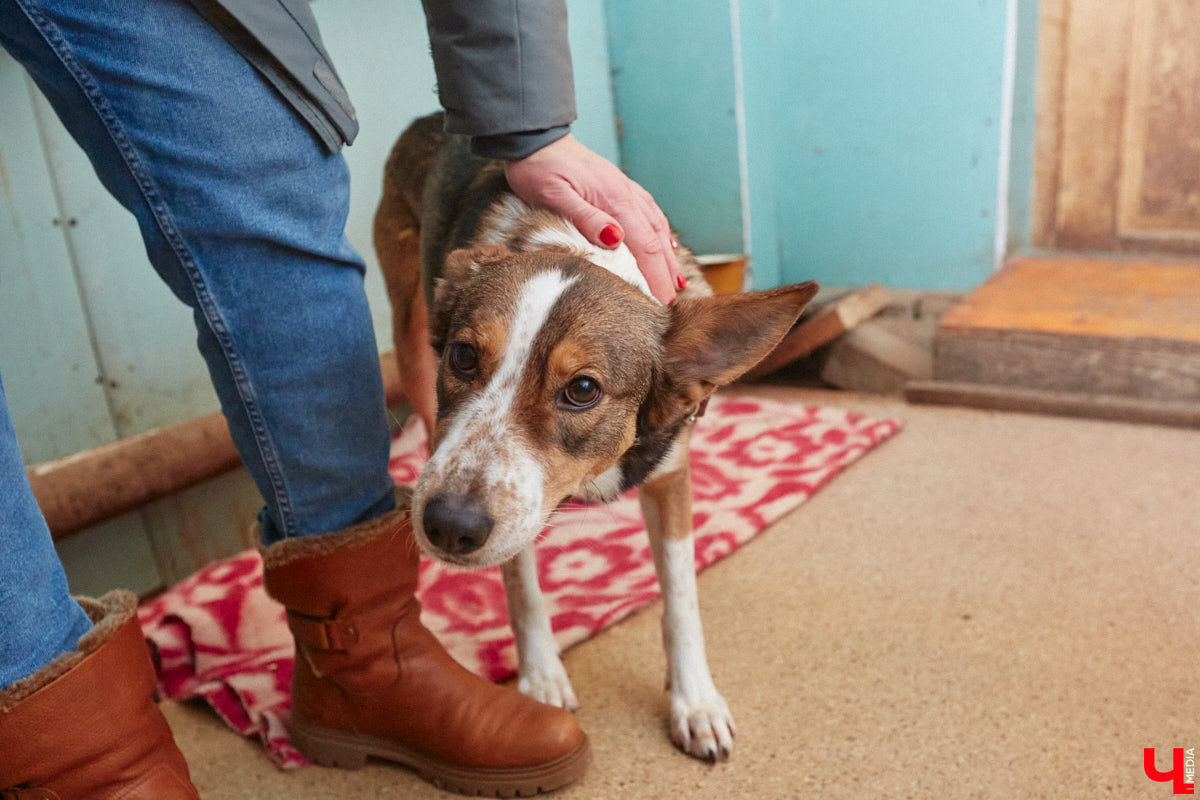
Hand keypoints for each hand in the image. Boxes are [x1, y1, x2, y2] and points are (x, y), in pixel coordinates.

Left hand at [505, 134, 680, 302]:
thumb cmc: (540, 169)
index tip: (663, 302)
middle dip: (666, 271)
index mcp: (615, 200)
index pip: (645, 247)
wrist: (536, 139)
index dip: (656, 277)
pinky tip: (664, 242)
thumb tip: (616, 239)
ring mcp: (624, 189)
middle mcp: (626, 195)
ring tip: (675, 279)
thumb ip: (586, 218)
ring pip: (656, 227)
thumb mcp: (556, 196)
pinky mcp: (618, 187)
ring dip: (667, 255)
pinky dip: (660, 233)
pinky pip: (648, 213)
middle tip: (671, 301)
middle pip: (656, 240)